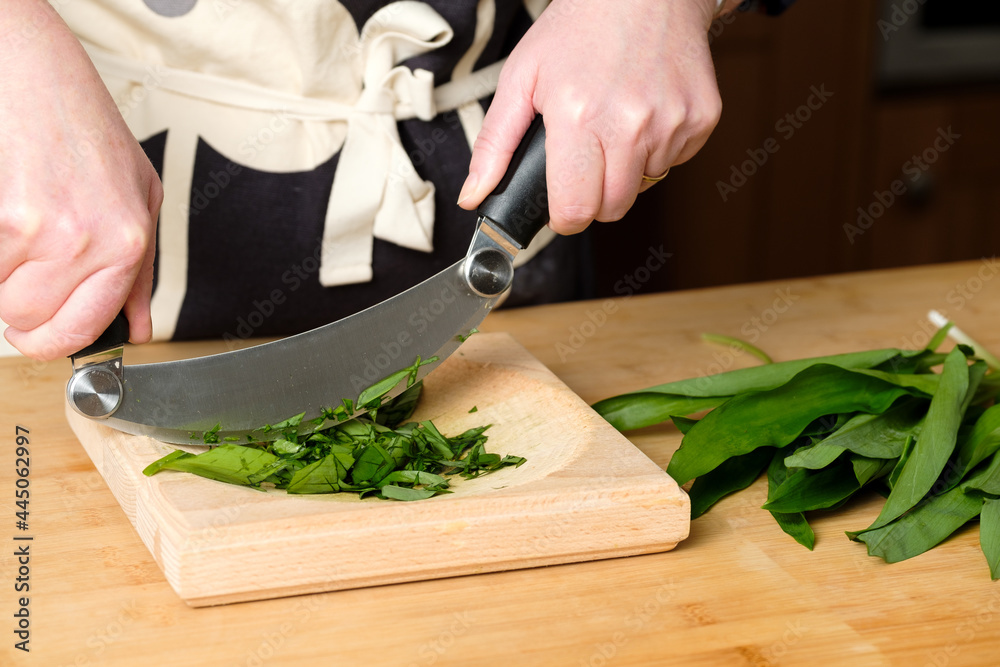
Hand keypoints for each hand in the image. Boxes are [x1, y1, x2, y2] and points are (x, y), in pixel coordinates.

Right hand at [0, 0, 161, 360]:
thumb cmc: (92, 135)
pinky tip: (7, 219)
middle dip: (21, 306)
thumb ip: (138, 275)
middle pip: (29, 321)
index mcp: (127, 245)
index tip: (40, 334)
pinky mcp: (2, 217)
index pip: (80, 332)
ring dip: (2, 276)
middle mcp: (87, 243)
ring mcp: (40, 230)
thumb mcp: (141, 202)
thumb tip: (137, 328)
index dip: (52, 342)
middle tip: (26, 273)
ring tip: (22, 232)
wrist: (41, 79)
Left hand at [458, 0, 722, 234]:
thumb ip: (494, 145)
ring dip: (626, 170)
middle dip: (594, 199)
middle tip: (584, 163)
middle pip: (612, 209)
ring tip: (614, 125)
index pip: (575, 210)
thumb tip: (473, 196)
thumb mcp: (521, 78)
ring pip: (644, 186)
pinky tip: (643, 113)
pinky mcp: (701, 118)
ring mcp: (671, 122)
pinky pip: (674, 162)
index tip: (561, 206)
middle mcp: (630, 124)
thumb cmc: (579, 29)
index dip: (564, 217)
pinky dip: (656, 150)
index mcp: (578, 117)